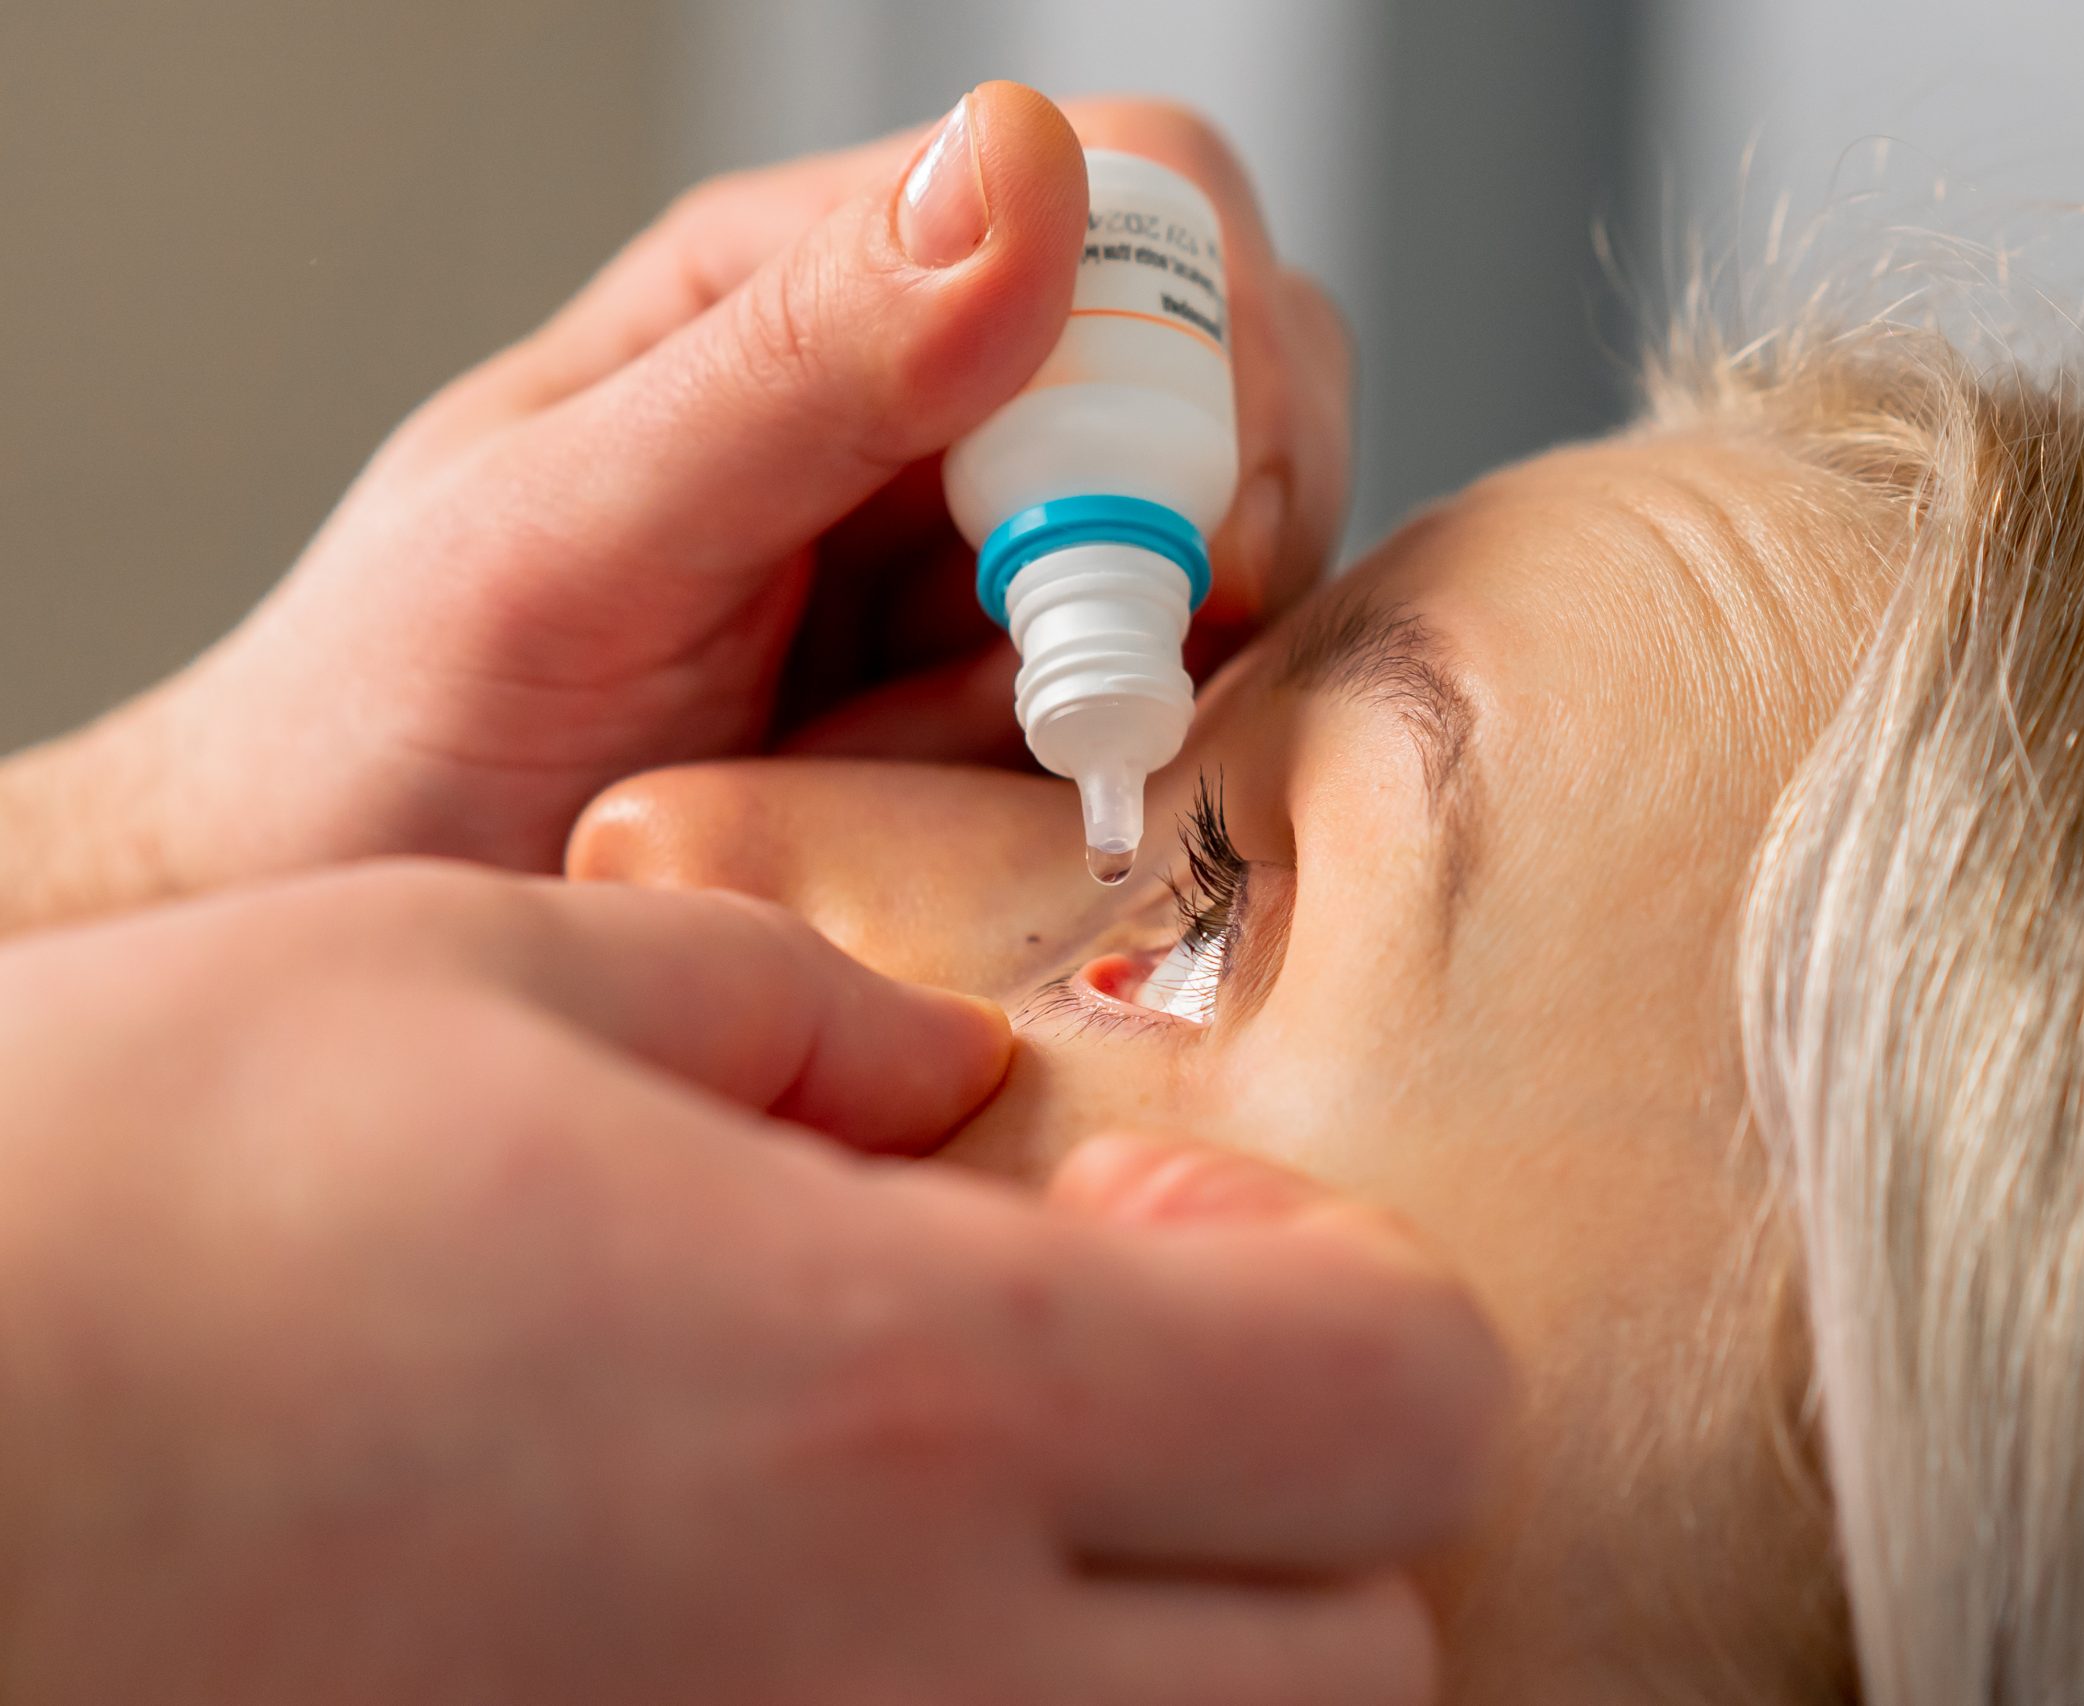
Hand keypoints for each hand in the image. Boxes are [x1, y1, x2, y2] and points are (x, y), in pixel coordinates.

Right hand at [0, 866, 1502, 1702]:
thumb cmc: (89, 1228)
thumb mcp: (465, 977)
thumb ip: (782, 1006)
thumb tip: (935, 1067)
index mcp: (893, 1396)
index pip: (1402, 1400)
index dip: (1354, 1297)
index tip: (1190, 1232)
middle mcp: (891, 1693)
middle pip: (1364, 1670)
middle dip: (1301, 1520)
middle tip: (1113, 1396)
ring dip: (1164, 1667)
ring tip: (965, 1531)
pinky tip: (808, 1639)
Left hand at [5, 83, 1351, 924]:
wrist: (348, 930)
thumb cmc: (387, 733)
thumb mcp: (569, 536)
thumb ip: (795, 362)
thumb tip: (1021, 165)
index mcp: (814, 284)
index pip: (1134, 196)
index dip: (1198, 350)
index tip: (1164, 539)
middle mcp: (926, 402)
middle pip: (1226, 367)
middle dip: (1215, 523)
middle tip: (1090, 686)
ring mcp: (979, 563)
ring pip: (1230, 546)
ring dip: (1171, 665)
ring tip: (993, 778)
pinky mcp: (1006, 716)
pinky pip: (1169, 704)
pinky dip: (1141, 766)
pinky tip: (1011, 829)